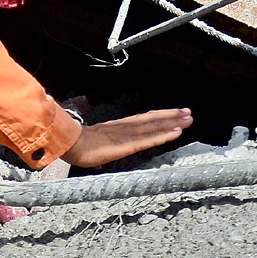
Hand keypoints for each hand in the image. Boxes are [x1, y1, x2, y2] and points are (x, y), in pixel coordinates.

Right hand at [60, 107, 192, 167]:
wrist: (68, 144)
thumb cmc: (77, 145)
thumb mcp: (94, 142)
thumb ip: (102, 141)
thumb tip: (102, 144)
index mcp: (118, 127)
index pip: (143, 120)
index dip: (160, 117)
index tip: (174, 114)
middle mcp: (125, 128)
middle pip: (152, 120)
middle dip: (171, 116)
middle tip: (188, 112)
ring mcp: (127, 135)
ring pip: (153, 127)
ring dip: (172, 123)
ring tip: (188, 119)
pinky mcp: (126, 144)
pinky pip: (148, 139)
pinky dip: (163, 135)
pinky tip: (175, 133)